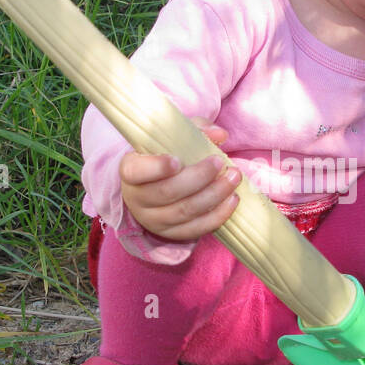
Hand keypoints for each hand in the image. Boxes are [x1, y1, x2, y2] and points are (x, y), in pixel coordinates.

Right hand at [119, 119, 241, 241]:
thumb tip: (219, 134)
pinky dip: (218, 215)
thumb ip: (195, 130)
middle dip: (199, 177)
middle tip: (220, 163)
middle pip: (167, 192)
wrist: (156, 186)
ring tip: (233, 178)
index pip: (135, 171)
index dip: (156, 167)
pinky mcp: (171, 234)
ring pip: (184, 211)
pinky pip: (195, 229)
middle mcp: (137, 198)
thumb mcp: (174, 138)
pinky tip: (232, 199)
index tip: (178, 160)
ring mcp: (153, 219)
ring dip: (214, 195)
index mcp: (131, 170)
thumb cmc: (166, 156)